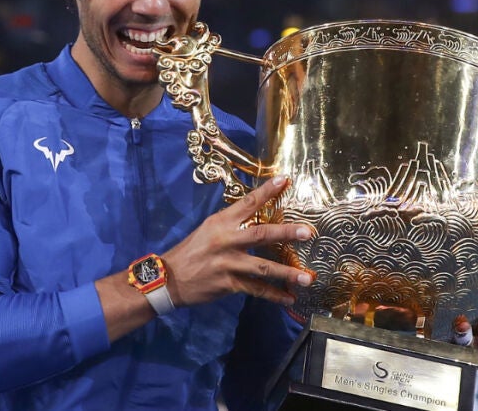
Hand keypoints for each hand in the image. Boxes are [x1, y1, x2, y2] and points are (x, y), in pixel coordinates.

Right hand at [164, 176, 313, 307]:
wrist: (169, 279)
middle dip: (286, 233)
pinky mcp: (229, 284)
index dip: (267, 191)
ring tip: (308, 278)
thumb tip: (256, 215)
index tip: (285, 180)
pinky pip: (256, 290)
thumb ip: (231, 224)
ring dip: (287, 273)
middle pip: (261, 234)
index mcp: (221, 222)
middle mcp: (226, 240)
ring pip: (263, 267)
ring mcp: (228, 264)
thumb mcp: (208, 229)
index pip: (247, 203)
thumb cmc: (192, 251)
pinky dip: (274, 295)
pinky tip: (290, 298)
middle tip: (308, 232)